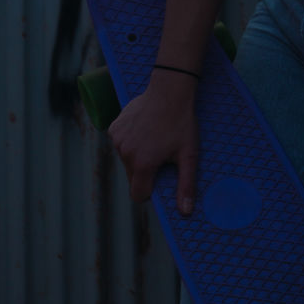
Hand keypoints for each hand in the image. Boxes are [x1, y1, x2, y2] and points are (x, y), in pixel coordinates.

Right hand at [108, 70, 199, 214]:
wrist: (170, 91)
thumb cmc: (181, 123)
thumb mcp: (189, 155)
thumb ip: (186, 185)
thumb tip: (186, 213)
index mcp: (143, 164)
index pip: (138, 194)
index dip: (150, 191)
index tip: (160, 178)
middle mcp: (126, 154)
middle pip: (132, 177)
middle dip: (145, 172)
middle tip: (161, 154)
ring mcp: (118, 140)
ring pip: (126, 159)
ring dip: (137, 155)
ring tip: (153, 138)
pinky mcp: (114, 127)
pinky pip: (120, 143)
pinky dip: (130, 141)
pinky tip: (144, 129)